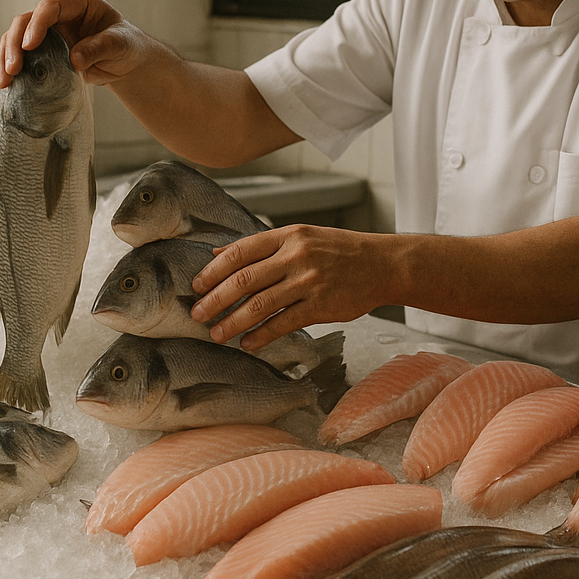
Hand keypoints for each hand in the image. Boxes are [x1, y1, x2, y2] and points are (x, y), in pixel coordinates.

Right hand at [0, 0, 155, 88]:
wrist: (123, 60)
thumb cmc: (124, 45)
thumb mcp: (119, 44)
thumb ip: (100, 48)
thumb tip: (74, 59)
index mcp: (76, 2)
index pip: (49, 6)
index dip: (37, 24)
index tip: (30, 46)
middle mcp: (56, 13)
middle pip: (25, 20)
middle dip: (15, 44)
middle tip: (13, 69)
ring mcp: (45, 31)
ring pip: (15, 37)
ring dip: (5, 57)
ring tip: (4, 82)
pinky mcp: (41, 50)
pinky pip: (19, 55)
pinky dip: (10, 68)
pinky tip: (7, 85)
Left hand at [188, 225, 389, 349]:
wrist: (382, 264)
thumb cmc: (338, 250)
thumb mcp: (300, 236)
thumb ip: (261, 246)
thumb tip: (218, 254)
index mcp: (288, 236)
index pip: (240, 252)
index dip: (213, 271)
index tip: (196, 286)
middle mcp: (296, 257)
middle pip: (245, 280)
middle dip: (216, 300)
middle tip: (197, 315)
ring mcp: (309, 282)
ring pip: (261, 305)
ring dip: (234, 322)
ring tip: (217, 334)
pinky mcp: (322, 306)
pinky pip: (284, 323)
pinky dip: (262, 335)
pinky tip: (248, 343)